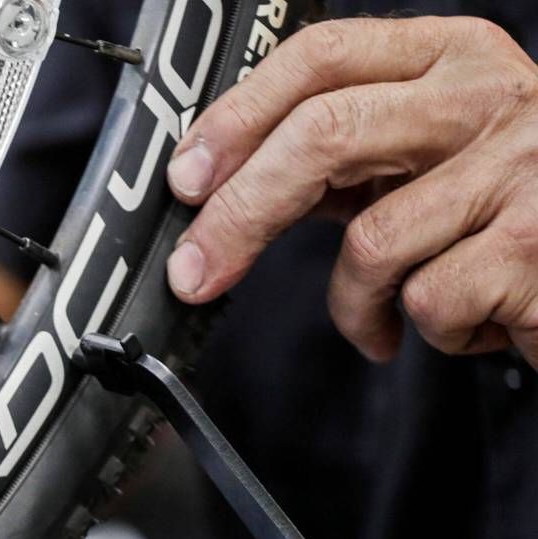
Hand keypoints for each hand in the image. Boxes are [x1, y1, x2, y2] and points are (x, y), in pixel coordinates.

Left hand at [166, 16, 537, 365]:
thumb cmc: (503, 208)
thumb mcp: (422, 156)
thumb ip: (338, 152)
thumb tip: (217, 184)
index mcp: (447, 56)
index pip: (319, 57)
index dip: (237, 117)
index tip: (185, 178)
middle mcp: (487, 95)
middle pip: (323, 134)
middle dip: (240, 214)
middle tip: (195, 272)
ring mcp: (522, 167)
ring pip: (373, 240)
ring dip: (357, 302)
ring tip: (382, 317)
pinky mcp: (537, 246)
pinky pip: (427, 301)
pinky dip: (423, 333)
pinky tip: (461, 324)